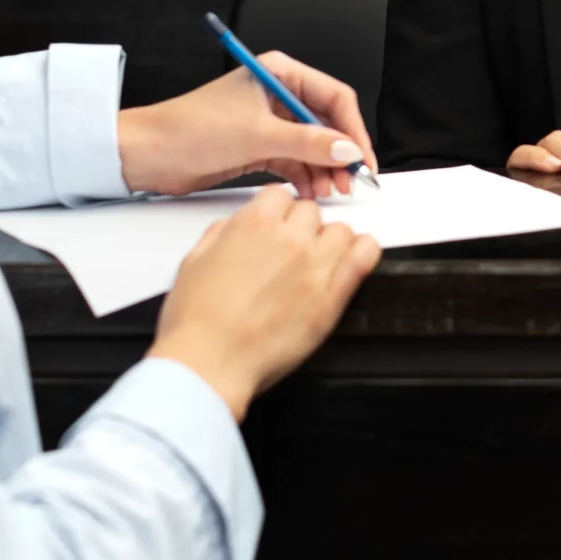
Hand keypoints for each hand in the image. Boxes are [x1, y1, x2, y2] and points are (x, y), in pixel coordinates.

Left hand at [117, 52, 374, 198]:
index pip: (334, 97)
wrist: (148, 155)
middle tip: (349, 182)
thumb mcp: (257, 135)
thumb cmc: (189, 129)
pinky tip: (310, 191)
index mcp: (279, 73)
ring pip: (312, 146)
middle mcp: (277, 94)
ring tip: (329, 191)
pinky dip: (305, 177)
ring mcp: (269, 122)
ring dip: (324, 169)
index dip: (352, 129)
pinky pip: (295, 161)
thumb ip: (308, 143)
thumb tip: (347, 149)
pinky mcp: (259, 146)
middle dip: (339, 154)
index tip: (361, 158)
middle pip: (326, 123)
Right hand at [146, 184, 380, 420]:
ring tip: (315, 261)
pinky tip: (353, 258)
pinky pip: (365, 255)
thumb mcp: (195, 261)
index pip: (280, 196)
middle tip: (289, 251)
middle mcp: (289, 240)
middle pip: (311, 212)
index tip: (276, 225)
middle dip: (300, 228)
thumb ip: (221, 234)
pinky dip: (364, 251)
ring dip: (329, 242)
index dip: (276, 212)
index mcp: (254, 224)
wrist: (209, 363)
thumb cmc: (197, 321)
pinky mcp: (332, 297)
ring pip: (341, 230)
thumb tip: (236, 227)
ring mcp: (314, 267)